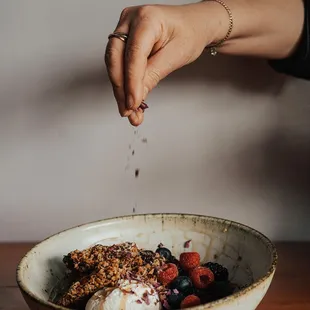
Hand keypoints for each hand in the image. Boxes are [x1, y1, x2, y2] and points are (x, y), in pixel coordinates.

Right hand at [105, 2, 222, 125]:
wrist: (194, 24)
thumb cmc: (190, 32)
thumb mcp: (176, 55)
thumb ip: (154, 75)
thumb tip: (137, 96)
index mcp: (147, 18)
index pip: (133, 54)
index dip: (132, 82)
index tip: (133, 103)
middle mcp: (131, 20)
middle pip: (115, 58)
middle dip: (121, 89)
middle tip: (128, 111)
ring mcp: (125, 28)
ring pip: (113, 63)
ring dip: (120, 89)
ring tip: (129, 110)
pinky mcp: (124, 40)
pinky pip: (119, 63)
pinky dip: (124, 83)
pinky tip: (129, 98)